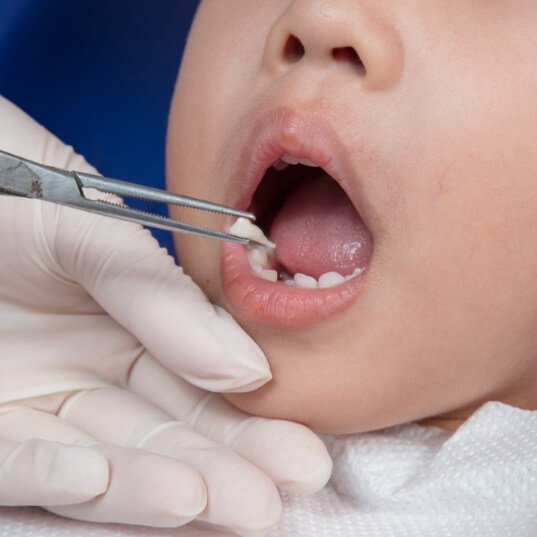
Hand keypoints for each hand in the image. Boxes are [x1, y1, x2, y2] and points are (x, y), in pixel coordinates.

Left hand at [0, 96, 331, 535]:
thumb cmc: (9, 189)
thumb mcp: (90, 230)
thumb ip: (164, 298)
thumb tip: (249, 368)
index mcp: (130, 324)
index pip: (200, 383)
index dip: (250, 422)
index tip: (299, 454)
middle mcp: (89, 372)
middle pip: (162, 432)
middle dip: (220, 470)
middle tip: (269, 502)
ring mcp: (33, 403)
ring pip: (102, 462)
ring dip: (152, 488)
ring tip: (215, 503)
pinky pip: (15, 463)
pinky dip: (57, 475)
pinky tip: (100, 478)